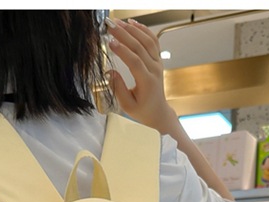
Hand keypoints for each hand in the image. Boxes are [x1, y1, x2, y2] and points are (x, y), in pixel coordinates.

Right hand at [106, 18, 175, 132]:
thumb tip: (110, 72)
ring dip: (133, 29)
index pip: (135, 62)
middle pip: (140, 47)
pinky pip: (153, 41)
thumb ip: (118, 89)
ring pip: (147, 41)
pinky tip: (133, 23)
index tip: (110, 42)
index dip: (122, 50)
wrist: (157, 111)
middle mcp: (154, 70)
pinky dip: (144, 30)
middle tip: (110, 26)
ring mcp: (157, 63)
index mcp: (147, 82)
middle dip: (124, 34)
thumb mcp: (127, 105)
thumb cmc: (142, 110)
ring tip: (119, 23)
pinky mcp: (157, 60)